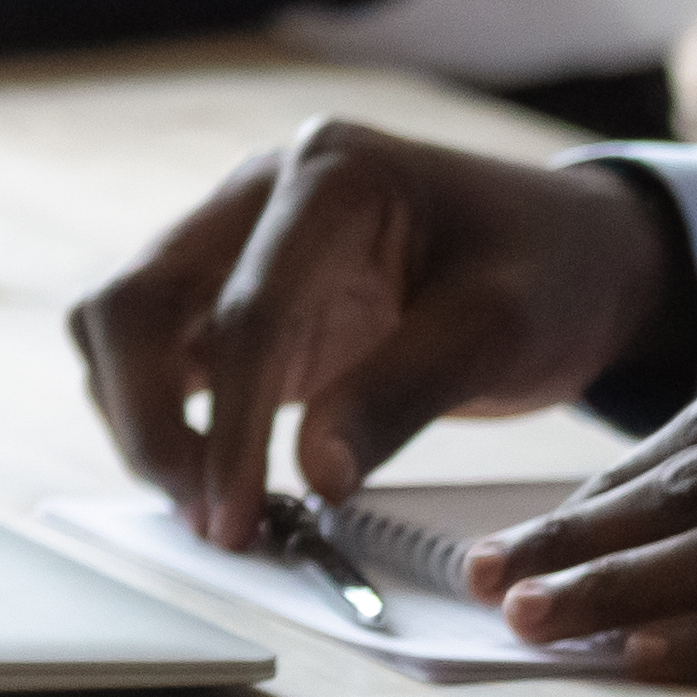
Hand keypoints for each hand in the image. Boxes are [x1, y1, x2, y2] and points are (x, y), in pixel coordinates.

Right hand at [69, 121, 681, 547]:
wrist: (574, 252)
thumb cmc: (548, 273)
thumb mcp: (501, 329)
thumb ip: (402, 393)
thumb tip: (315, 477)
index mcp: (328, 176)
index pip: (244, 308)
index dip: (228, 423)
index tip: (235, 516)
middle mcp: (257, 194)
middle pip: (136, 302)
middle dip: (148, 419)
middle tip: (206, 519)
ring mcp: (233, 239)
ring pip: (122, 326)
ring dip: (142, 420)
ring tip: (211, 510)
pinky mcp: (229, 290)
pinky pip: (156, 351)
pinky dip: (164, 417)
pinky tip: (213, 478)